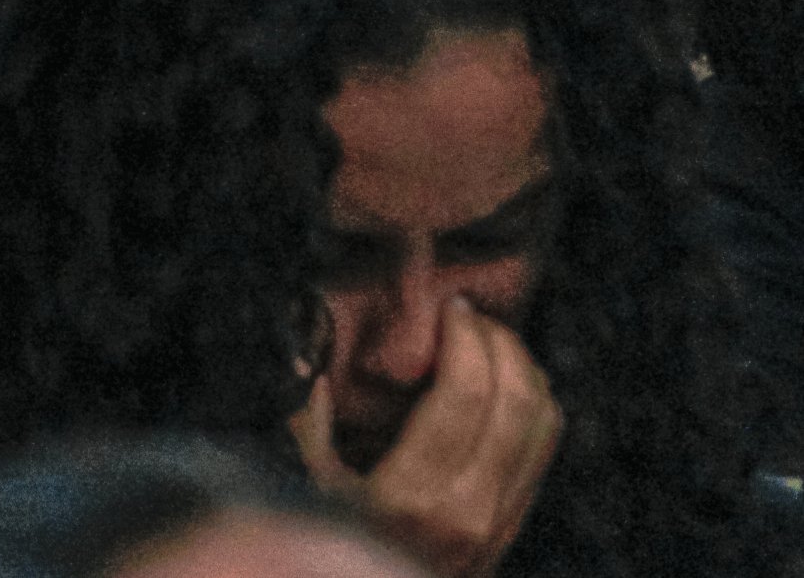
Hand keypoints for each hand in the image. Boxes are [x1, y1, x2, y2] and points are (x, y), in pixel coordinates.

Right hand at [294, 297, 561, 577]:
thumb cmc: (344, 547)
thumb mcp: (309, 493)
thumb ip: (311, 428)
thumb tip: (313, 369)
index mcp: (414, 495)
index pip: (464, 396)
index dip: (466, 340)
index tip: (450, 308)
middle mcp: (469, 509)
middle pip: (515, 401)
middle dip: (500, 343)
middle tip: (472, 315)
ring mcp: (499, 521)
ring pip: (543, 421)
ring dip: (523, 368)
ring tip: (491, 341)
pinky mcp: (514, 525)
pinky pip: (545, 447)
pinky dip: (534, 402)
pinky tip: (506, 383)